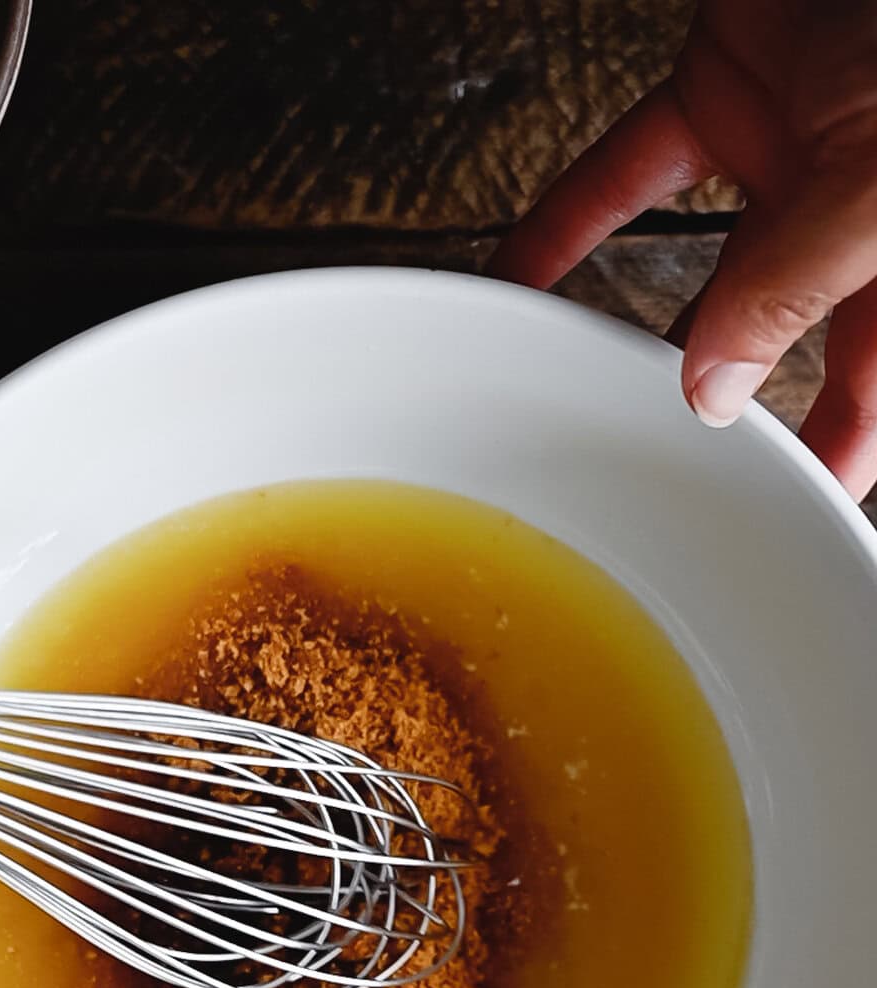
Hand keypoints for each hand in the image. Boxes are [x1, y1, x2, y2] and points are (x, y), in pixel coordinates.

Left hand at [487, 0, 876, 499]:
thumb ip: (796, 288)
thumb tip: (715, 392)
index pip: (874, 399)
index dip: (832, 463)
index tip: (776, 525)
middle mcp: (848, 222)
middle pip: (775, 348)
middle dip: (712, 410)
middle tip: (644, 475)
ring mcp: (787, 161)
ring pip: (694, 272)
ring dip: (629, 330)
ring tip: (570, 398)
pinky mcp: (721, 94)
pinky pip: (625, 176)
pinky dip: (561, 227)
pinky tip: (514, 285)